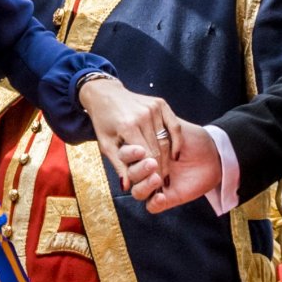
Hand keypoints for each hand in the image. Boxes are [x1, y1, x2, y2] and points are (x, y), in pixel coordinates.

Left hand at [77, 77, 182, 192]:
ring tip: (167, 172)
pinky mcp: (160, 103)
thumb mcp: (106, 145)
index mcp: (128, 126)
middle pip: (159, 149)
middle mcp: (143, 115)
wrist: (106, 94)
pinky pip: (174, 126)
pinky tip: (175, 155)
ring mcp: (153, 108)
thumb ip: (118, 165)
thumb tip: (126, 187)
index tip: (155, 185)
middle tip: (163, 182)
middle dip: (161, 168)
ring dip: (168, 159)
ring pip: (166, 140)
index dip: (152, 173)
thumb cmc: (104, 122)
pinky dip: (177, 142)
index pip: (147, 156)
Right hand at [125, 121, 222, 210]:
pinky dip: (154, 202)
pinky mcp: (167, 199)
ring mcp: (155, 185)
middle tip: (151, 163)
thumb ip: (155, 128)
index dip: (129, 154)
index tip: (139, 149)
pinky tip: (162, 196)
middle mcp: (145, 170)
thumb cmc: (193, 138)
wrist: (214, 152)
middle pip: (129, 175)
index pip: (125, 156)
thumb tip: (136, 121)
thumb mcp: (174, 127)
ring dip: (144, 185)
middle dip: (138, 170)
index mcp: (143, 152)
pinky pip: (152, 206)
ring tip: (158, 178)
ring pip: (137, 192)